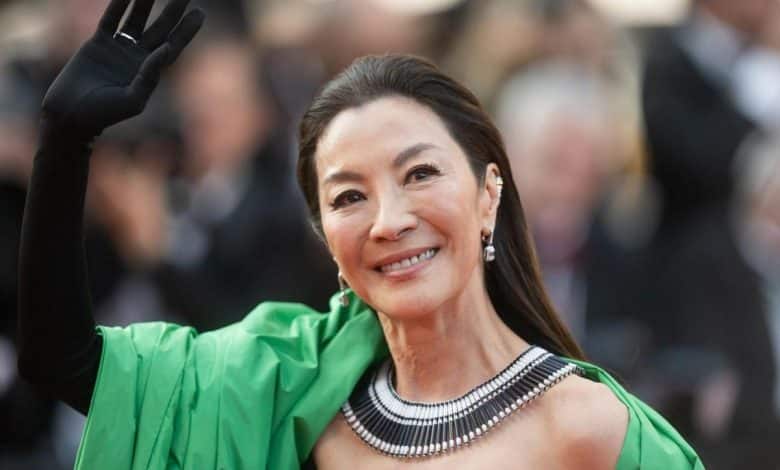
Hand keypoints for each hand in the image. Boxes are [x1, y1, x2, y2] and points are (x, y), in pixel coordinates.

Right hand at [41, 0, 203, 138]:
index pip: (173, 46)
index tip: (200, 13)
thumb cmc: (104, 113)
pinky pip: (110, 20)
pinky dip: (118, 6)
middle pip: (160, 29)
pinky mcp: (98, 44)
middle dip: (173, 11)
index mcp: (150, 73)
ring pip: (136, 20)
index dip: (186, 30)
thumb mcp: (133, 99)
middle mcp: (137, 59)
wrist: (71, 114)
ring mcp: (118, 50)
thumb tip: (167, 48)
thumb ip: (150, 75)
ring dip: (145, 2)